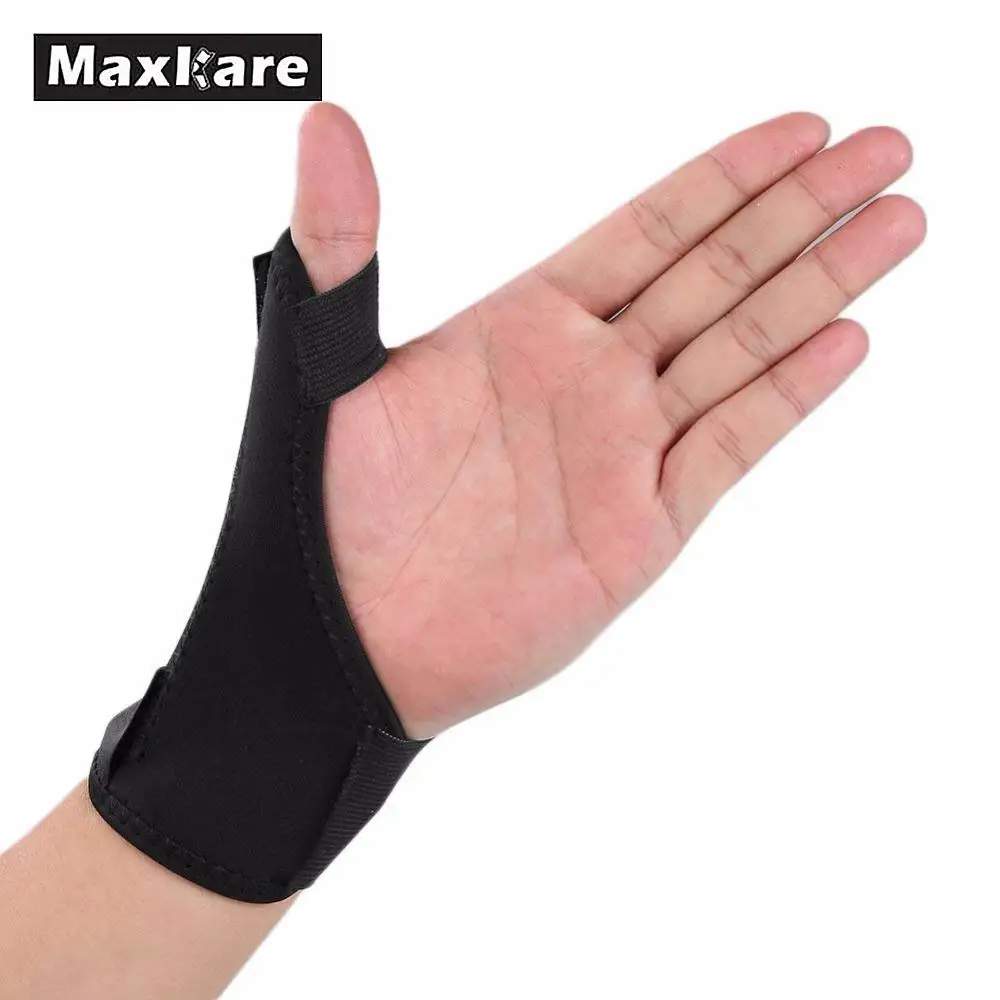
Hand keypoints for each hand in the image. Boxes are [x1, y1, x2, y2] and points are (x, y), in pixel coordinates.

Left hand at [292, 104, 923, 738]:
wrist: (340, 639)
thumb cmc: (321, 503)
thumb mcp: (325, 359)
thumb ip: (343, 241)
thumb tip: (324, 119)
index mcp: (522, 325)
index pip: (648, 228)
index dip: (725, 176)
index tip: (799, 129)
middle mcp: (588, 377)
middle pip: (717, 273)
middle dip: (802, 210)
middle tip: (885, 149)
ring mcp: (621, 451)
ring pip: (742, 348)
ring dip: (821, 286)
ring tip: (896, 224)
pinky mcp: (642, 528)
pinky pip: (728, 448)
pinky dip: (788, 396)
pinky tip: (844, 340)